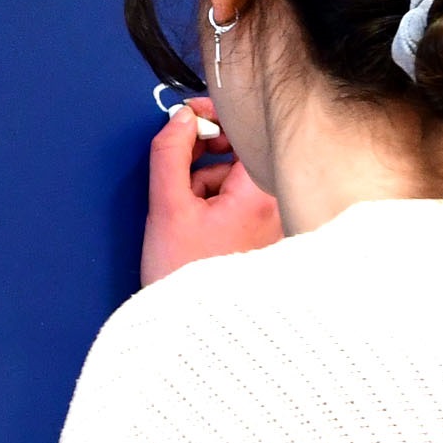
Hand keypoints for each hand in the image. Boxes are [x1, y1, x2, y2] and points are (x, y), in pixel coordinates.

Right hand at [140, 98, 279, 286]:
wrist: (194, 326)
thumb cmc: (182, 273)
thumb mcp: (166, 206)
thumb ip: (169, 152)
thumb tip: (179, 119)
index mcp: (259, 195)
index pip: (245, 133)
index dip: (214, 117)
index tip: (187, 116)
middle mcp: (276, 206)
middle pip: (241, 155)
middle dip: (204, 157)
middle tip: (177, 166)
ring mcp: (272, 223)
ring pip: (235, 180)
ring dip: (205, 183)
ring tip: (184, 214)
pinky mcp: (262, 236)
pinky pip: (238, 201)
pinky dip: (213, 203)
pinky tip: (195, 226)